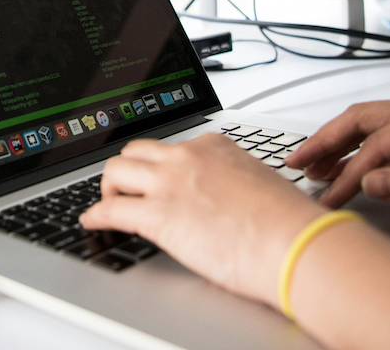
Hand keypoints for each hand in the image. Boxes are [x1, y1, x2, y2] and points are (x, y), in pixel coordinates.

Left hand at [81, 133, 323, 306]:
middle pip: (136, 152)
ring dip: (108, 189)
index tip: (155, 178)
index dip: (159, 166)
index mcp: (214, 147)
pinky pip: (112, 210)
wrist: (296, 243)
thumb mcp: (260, 184)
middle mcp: (188, 157)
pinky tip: (93, 222)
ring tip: (110, 205)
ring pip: (116, 171)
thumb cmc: (289, 223)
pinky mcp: (158, 216)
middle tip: (125, 190)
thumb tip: (228, 199)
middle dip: (126, 171)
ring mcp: (170, 183)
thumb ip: (234, 182)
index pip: (172, 147)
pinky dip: (96, 216)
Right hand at [286, 95, 389, 220]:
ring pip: (367, 129)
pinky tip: (340, 171)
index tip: (332, 195)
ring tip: (308, 166)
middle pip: (361, 120)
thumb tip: (375, 182)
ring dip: (336, 146)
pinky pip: (381, 146)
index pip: (380, 143)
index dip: (351, 171)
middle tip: (296, 161)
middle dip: (325, 140)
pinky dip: (356, 157)